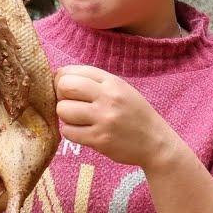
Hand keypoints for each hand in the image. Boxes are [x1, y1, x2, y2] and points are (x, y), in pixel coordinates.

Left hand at [54, 65, 174, 167]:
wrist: (155, 142)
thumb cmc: (134, 114)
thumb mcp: (121, 89)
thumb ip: (94, 81)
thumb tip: (57, 75)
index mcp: (113, 82)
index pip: (72, 71)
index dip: (62, 80)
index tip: (68, 90)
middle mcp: (108, 97)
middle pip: (64, 87)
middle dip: (61, 96)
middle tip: (71, 104)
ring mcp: (104, 119)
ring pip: (63, 110)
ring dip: (66, 116)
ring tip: (79, 120)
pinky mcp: (99, 139)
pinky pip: (68, 132)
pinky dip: (71, 132)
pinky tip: (84, 132)